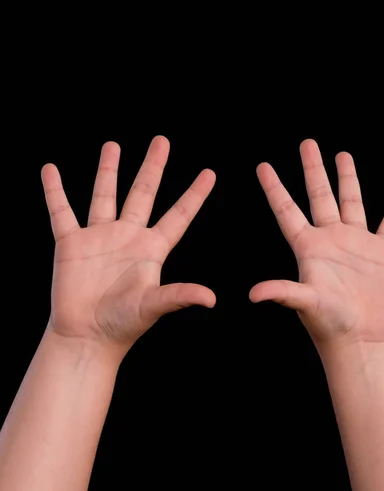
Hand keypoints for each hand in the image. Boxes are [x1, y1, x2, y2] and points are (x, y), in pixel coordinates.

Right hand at [42, 136, 215, 353]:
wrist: (86, 336)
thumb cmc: (122, 324)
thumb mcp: (153, 306)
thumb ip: (179, 296)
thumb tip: (211, 298)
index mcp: (151, 249)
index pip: (178, 215)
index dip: (194, 195)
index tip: (210, 173)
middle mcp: (127, 237)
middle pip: (143, 193)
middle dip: (153, 167)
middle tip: (162, 141)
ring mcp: (99, 238)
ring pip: (104, 195)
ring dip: (108, 169)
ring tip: (113, 145)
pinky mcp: (71, 244)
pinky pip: (61, 211)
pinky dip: (54, 191)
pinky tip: (51, 170)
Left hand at [250, 139, 383, 347]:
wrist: (360, 337)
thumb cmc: (329, 323)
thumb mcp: (305, 303)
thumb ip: (283, 292)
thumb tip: (253, 294)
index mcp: (308, 247)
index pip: (287, 210)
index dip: (274, 188)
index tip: (262, 166)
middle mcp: (330, 240)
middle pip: (320, 196)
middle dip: (314, 169)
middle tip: (308, 143)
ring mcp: (356, 244)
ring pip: (352, 202)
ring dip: (348, 178)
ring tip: (343, 155)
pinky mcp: (381, 253)